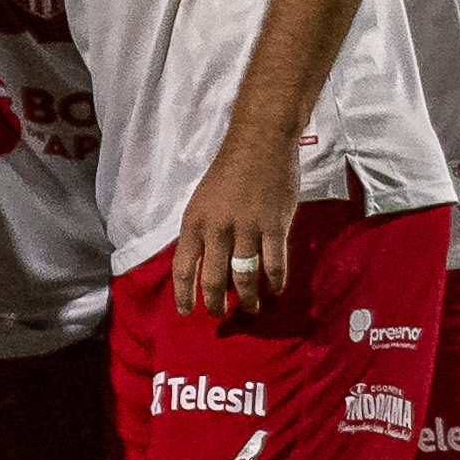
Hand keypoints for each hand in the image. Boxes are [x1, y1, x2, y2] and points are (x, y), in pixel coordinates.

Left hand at [170, 127, 298, 318]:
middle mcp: (217, 229)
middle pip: (214, 280)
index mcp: (194, 222)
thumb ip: (200, 233)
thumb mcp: (201, 202)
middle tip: (221, 315)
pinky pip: (273, 265)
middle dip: (216, 304)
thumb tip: (201, 265)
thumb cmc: (228, 172)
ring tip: (251, 310)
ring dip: (248, 300)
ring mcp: (247, 229)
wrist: (259, 144)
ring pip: (245, 278)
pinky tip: (275, 291)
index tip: (187, 312)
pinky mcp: (274, 227)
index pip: (183, 268)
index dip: (184, 295)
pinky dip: (275, 282)